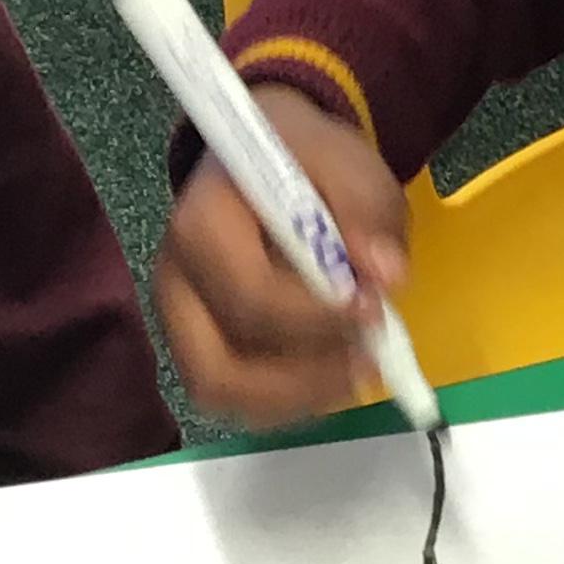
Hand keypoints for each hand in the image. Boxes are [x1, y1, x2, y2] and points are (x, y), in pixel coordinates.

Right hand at [155, 89, 413, 425]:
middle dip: (306, 375)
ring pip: (223, 392)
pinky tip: (332, 378)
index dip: (316, 318)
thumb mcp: (345, 162)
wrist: (268, 161)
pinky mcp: (197, 347)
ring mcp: (181, 322)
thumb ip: (366, 210)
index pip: (249, 296)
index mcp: (201, 222)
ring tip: (357, 370)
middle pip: (222, 365)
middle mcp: (176, 281)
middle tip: (370, 357)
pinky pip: (233, 399)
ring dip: (299, 398)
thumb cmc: (303, 161)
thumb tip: (387, 275)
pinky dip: (288, 402)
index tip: (376, 309)